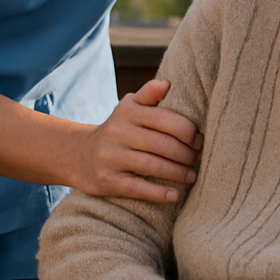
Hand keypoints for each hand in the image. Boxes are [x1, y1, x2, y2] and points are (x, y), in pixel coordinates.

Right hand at [71, 79, 201, 202]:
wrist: (80, 155)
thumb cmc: (119, 129)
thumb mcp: (129, 107)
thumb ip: (149, 95)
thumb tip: (167, 83)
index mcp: (128, 111)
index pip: (165, 119)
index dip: (188, 131)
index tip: (199, 140)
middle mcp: (118, 132)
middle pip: (162, 144)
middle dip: (186, 154)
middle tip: (197, 159)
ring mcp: (111, 157)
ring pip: (153, 166)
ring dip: (178, 173)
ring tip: (191, 175)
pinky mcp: (108, 180)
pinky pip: (138, 188)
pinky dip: (159, 193)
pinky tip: (175, 195)